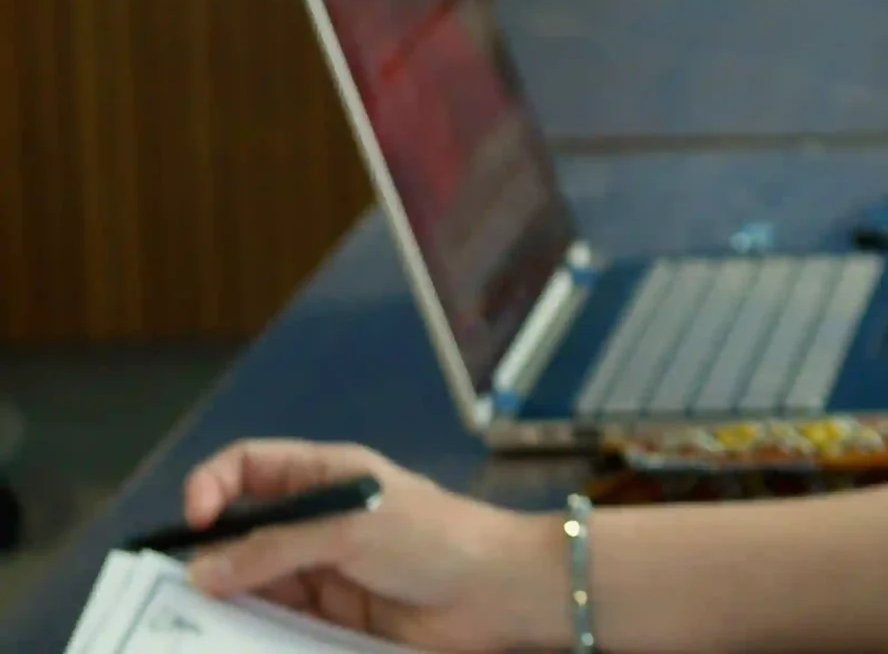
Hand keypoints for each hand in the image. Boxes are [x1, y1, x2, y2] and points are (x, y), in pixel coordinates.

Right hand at [180, 440, 562, 651]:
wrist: (498, 592)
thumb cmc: (433, 539)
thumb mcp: (353, 529)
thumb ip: (278, 548)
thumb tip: (201, 572)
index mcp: (324, 476)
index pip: (247, 467)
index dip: (212, 486)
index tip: (197, 524)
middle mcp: (315, 520)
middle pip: (239, 533)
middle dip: (205, 559)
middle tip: (172, 598)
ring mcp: (320, 571)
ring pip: (250, 585)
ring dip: (222, 604)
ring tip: (188, 632)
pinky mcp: (328, 618)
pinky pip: (275, 623)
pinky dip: (249, 634)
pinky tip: (229, 645)